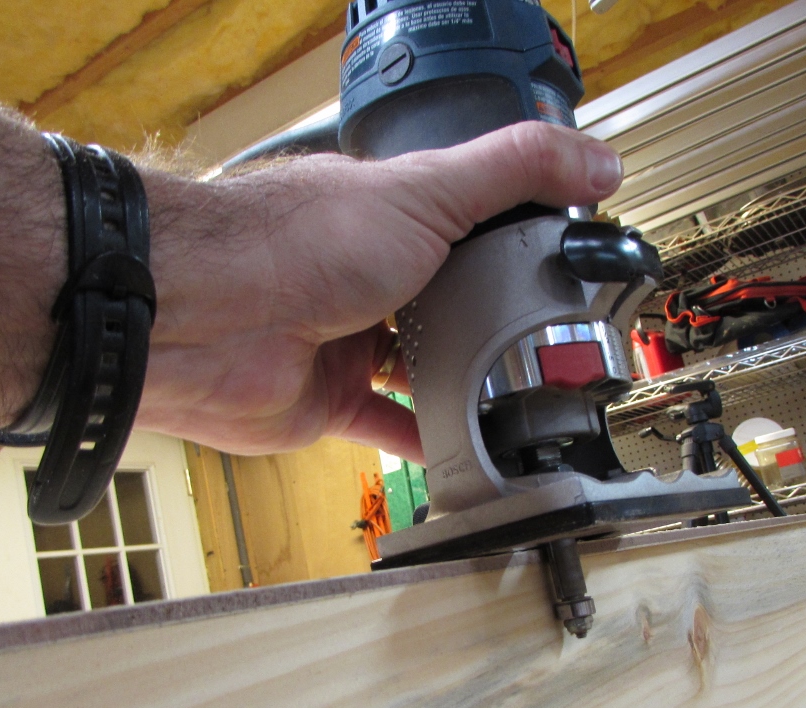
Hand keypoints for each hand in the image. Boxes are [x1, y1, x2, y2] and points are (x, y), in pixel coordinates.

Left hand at [137, 122, 624, 462]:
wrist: (211, 317)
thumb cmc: (295, 242)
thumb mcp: (428, 192)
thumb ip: (514, 172)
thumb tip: (595, 161)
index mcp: (390, 214)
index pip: (468, 221)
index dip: (515, 241)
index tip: (563, 264)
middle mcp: (366, 274)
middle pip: (446, 302)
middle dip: (491, 322)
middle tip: (549, 343)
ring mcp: (346, 338)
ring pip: (418, 366)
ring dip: (461, 383)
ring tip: (520, 399)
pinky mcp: (328, 399)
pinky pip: (386, 424)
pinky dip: (423, 438)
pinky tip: (463, 448)